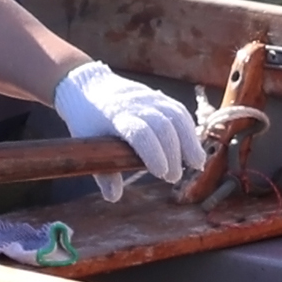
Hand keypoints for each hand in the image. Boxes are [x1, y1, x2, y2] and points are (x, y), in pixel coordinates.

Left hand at [55, 59, 204, 198]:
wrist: (86, 85)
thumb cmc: (86, 120)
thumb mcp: (86, 145)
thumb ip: (102, 171)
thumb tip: (114, 197)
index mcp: (115, 116)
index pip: (140, 132)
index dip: (153, 153)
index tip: (160, 174)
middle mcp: (135, 104)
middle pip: (164, 125)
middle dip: (174, 154)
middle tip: (173, 178)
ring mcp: (149, 97)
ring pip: (177, 116)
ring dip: (190, 142)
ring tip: (196, 164)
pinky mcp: (158, 95)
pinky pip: (180, 111)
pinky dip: (190, 130)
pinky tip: (193, 148)